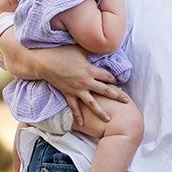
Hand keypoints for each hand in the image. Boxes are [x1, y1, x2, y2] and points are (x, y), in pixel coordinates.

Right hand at [0, 36, 128, 128]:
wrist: (45, 62)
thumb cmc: (62, 53)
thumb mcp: (79, 49)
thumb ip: (91, 51)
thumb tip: (100, 47)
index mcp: (90, 70)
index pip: (107, 76)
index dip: (114, 78)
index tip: (119, 81)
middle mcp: (86, 82)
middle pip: (105, 90)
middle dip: (117, 95)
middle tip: (126, 101)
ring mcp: (77, 90)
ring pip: (92, 103)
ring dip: (100, 111)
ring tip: (108, 119)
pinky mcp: (68, 94)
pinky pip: (74, 107)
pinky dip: (78, 116)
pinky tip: (82, 124)